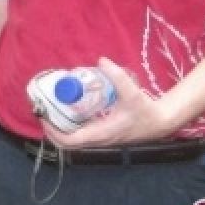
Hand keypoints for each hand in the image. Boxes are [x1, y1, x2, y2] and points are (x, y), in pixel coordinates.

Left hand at [43, 57, 175, 147]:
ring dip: (59, 129)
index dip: (53, 131)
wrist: (160, 123)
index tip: (43, 117)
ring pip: (73, 140)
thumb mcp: (133, 93)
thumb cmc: (146, 111)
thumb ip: (118, 76)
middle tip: (43, 112)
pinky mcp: (102, 136)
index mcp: (100, 134)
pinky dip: (69, 127)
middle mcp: (97, 140)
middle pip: (66, 144)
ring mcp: (99, 140)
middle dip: (51, 131)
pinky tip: (68, 111)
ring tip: (51, 110)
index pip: (70, 141)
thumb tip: (102, 60)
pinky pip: (80, 135)